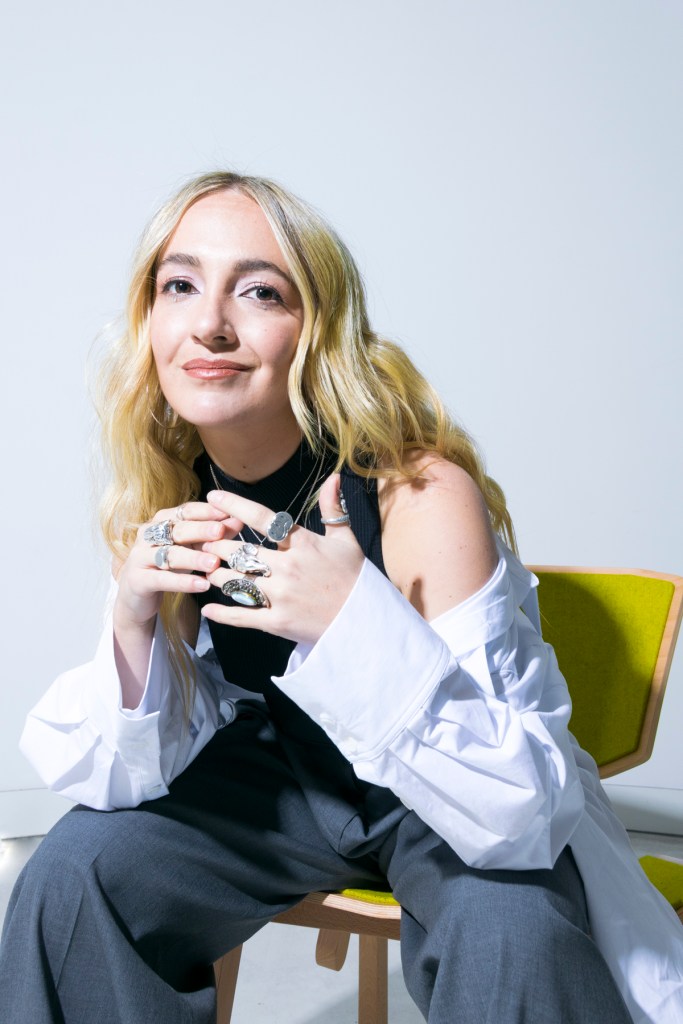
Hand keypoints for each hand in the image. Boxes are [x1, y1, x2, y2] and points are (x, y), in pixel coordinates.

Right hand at [113, 501, 238, 631]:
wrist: (136, 595)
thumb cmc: (168, 566)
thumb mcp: (191, 548)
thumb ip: (213, 536)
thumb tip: (239, 521)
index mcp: (161, 521)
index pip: (186, 511)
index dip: (207, 511)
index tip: (229, 512)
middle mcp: (148, 534)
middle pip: (177, 530)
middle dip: (201, 530)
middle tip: (221, 531)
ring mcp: (140, 556)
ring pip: (170, 555)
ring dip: (194, 558)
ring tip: (214, 563)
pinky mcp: (137, 580)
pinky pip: (162, 579)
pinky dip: (183, 582)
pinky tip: (203, 585)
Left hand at [201, 474, 364, 644]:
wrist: (365, 621)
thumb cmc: (355, 578)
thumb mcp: (346, 541)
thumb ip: (333, 509)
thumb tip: (334, 477)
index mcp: (303, 544)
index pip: (262, 518)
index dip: (234, 506)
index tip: (213, 498)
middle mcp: (288, 567)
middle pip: (239, 551)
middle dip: (216, 545)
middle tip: (203, 541)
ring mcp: (281, 596)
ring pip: (235, 581)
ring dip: (216, 574)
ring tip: (207, 569)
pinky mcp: (278, 623)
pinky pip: (242, 616)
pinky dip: (221, 613)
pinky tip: (208, 608)